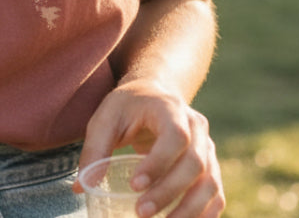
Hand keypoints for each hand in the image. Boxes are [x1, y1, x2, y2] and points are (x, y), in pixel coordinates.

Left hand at [77, 78, 223, 217]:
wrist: (154, 93)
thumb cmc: (127, 106)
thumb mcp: (106, 117)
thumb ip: (95, 148)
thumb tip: (81, 186)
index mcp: (171, 108)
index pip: (175, 136)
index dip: (159, 163)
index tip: (134, 185)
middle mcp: (197, 127)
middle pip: (195, 163)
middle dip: (169, 192)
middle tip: (142, 213)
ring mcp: (208, 147)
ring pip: (210, 182)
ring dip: (190, 210)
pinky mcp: (210, 167)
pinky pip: (216, 194)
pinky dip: (206, 214)